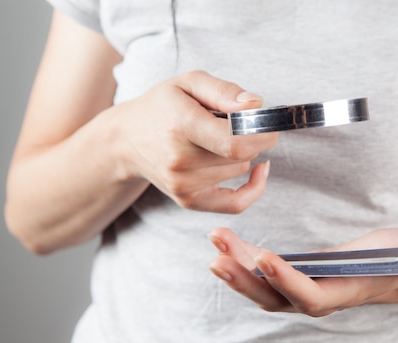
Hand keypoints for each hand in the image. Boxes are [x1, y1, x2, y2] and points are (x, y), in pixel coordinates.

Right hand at [114, 70, 278, 213]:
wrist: (127, 139)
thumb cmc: (162, 106)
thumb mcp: (189, 83)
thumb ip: (224, 91)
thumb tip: (256, 105)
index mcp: (182, 125)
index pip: (236, 141)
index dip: (263, 133)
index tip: (270, 122)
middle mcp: (180, 160)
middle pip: (243, 155)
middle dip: (253, 137)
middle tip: (241, 122)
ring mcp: (183, 184)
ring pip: (240, 169)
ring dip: (240, 154)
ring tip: (217, 138)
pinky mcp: (188, 200)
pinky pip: (236, 203)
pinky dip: (254, 188)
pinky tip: (259, 171)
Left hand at [208, 228, 397, 316]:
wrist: (395, 267)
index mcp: (345, 294)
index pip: (312, 296)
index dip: (288, 282)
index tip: (264, 259)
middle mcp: (319, 298)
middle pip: (276, 299)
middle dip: (246, 281)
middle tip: (218, 257)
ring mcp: (304, 289)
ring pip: (263, 289)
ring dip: (236, 270)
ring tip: (215, 243)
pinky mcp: (295, 276)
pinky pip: (263, 274)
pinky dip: (242, 260)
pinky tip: (224, 244)